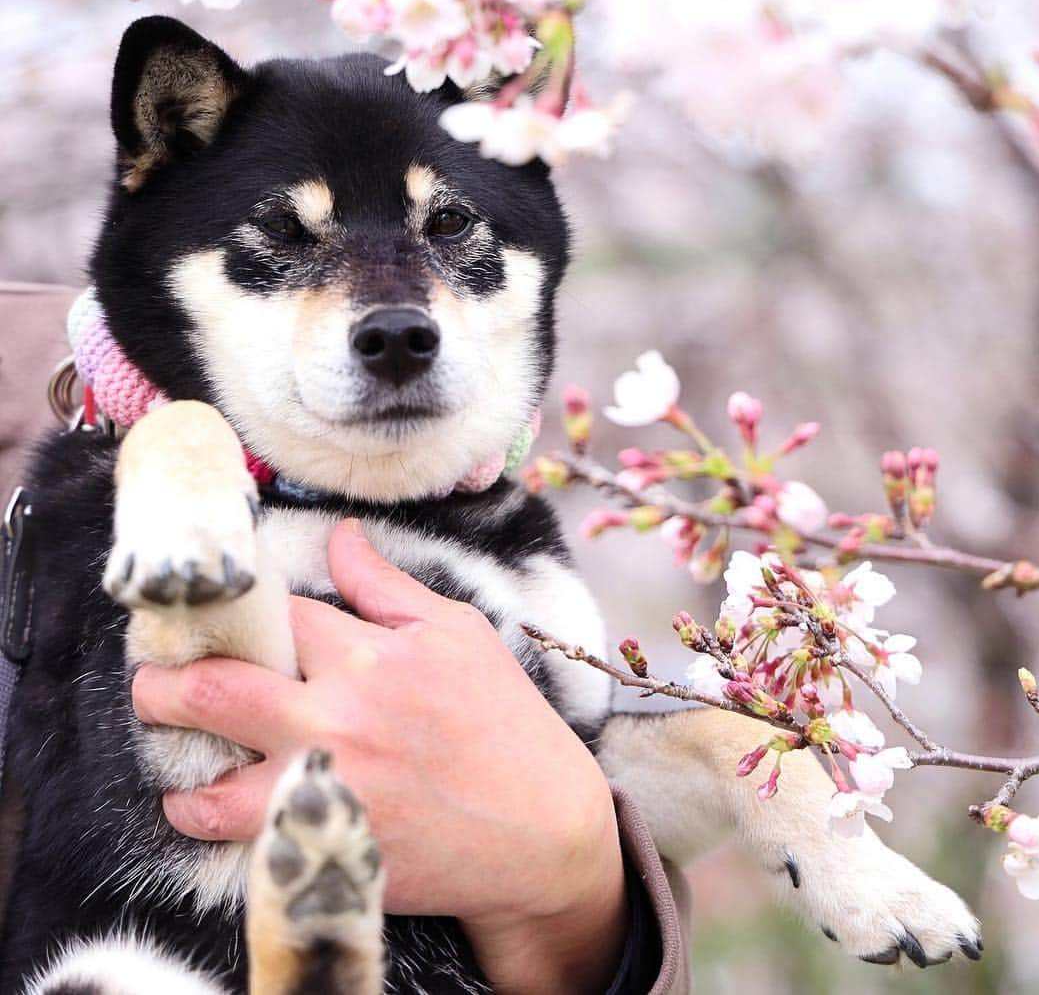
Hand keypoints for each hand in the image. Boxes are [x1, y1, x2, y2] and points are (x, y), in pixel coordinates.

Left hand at [131, 520, 627, 993]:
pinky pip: (242, 845)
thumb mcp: (456, 632)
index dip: (239, 613)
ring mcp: (327, 792)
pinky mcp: (329, 851)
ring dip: (180, 774)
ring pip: (212, 788)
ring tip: (173, 761)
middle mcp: (336, 721)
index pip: (272, 617)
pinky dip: (214, 828)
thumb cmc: (502, 721)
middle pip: (217, 691)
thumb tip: (340, 535)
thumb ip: (385, 586)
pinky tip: (207, 811)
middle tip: (151, 683)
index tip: (219, 617)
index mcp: (367, 656)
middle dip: (165, 684)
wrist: (540, 830)